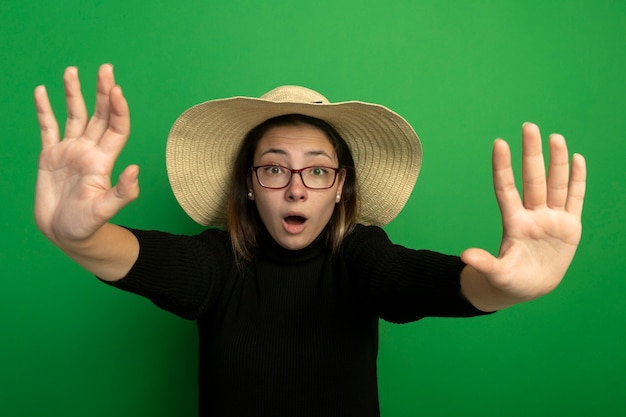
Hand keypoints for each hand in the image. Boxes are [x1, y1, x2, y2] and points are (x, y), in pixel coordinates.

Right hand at [34, 64, 138, 244]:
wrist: (65, 235)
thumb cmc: (87, 226)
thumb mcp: (104, 212)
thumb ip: (122, 193)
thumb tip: (135, 170)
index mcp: (104, 161)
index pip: (116, 127)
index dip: (117, 108)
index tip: (116, 89)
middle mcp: (89, 151)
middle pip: (99, 115)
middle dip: (102, 92)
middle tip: (105, 68)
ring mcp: (69, 152)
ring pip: (74, 116)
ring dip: (74, 94)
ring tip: (72, 71)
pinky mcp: (49, 157)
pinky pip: (47, 128)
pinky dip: (44, 110)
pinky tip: (42, 92)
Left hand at [461, 123, 585, 309]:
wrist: (529, 287)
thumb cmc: (509, 282)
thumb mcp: (497, 275)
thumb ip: (484, 264)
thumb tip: (465, 256)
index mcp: (513, 224)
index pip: (506, 188)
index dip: (503, 167)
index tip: (499, 143)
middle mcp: (532, 215)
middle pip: (532, 179)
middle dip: (531, 153)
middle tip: (528, 126)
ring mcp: (551, 219)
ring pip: (555, 184)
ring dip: (556, 161)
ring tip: (554, 136)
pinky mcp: (569, 227)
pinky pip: (575, 198)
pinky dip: (577, 179)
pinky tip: (577, 158)